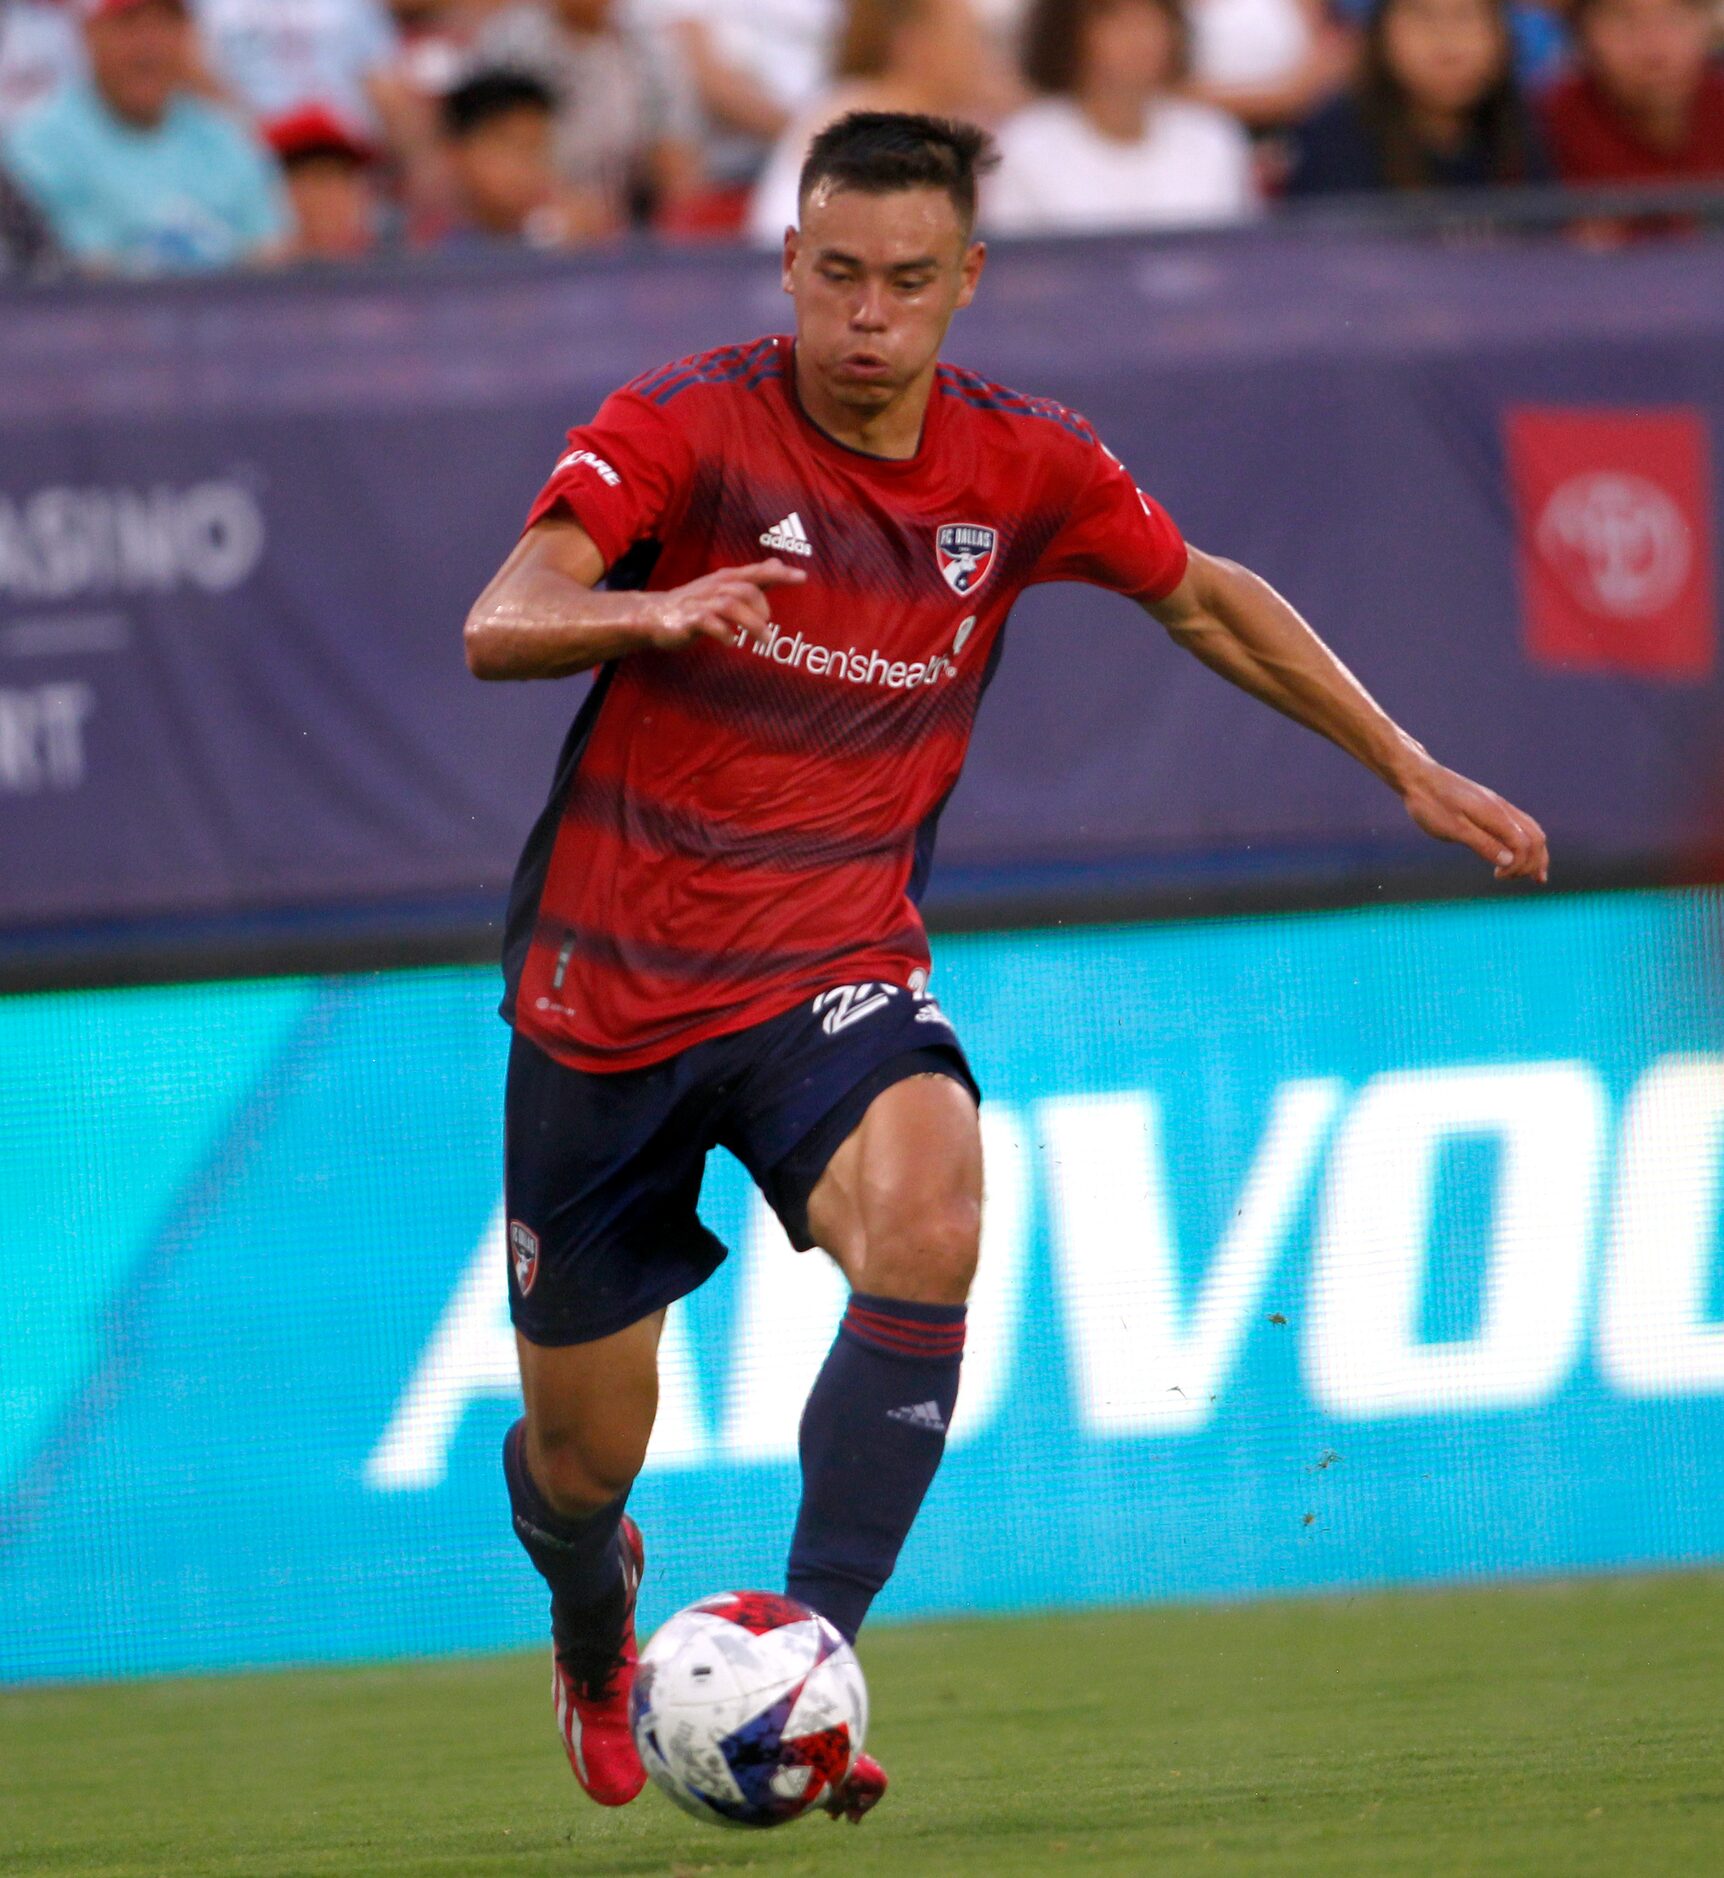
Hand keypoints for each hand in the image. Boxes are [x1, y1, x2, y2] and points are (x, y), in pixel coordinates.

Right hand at [642, 558, 806, 652]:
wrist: (653, 615)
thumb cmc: (695, 602)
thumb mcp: (724, 586)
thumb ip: (752, 578)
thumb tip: (777, 563)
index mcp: (726, 579)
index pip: (756, 572)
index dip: (779, 574)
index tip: (802, 577)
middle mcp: (715, 587)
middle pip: (746, 590)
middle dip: (762, 608)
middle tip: (768, 628)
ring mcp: (701, 603)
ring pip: (731, 605)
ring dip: (751, 623)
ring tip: (764, 640)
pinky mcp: (688, 620)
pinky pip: (708, 623)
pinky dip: (723, 631)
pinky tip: (731, 641)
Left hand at [1400, 758, 1548, 881]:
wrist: (1417, 777)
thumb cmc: (1430, 804)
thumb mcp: (1453, 828)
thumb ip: (1482, 844)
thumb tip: (1509, 861)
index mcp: (1496, 815)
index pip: (1524, 845)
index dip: (1518, 866)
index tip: (1497, 877)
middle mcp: (1503, 809)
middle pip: (1535, 838)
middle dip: (1535, 862)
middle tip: (1527, 881)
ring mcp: (1498, 805)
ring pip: (1530, 830)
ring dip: (1535, 853)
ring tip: (1535, 874)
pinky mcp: (1490, 806)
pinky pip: (1519, 824)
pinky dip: (1525, 842)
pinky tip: (1517, 852)